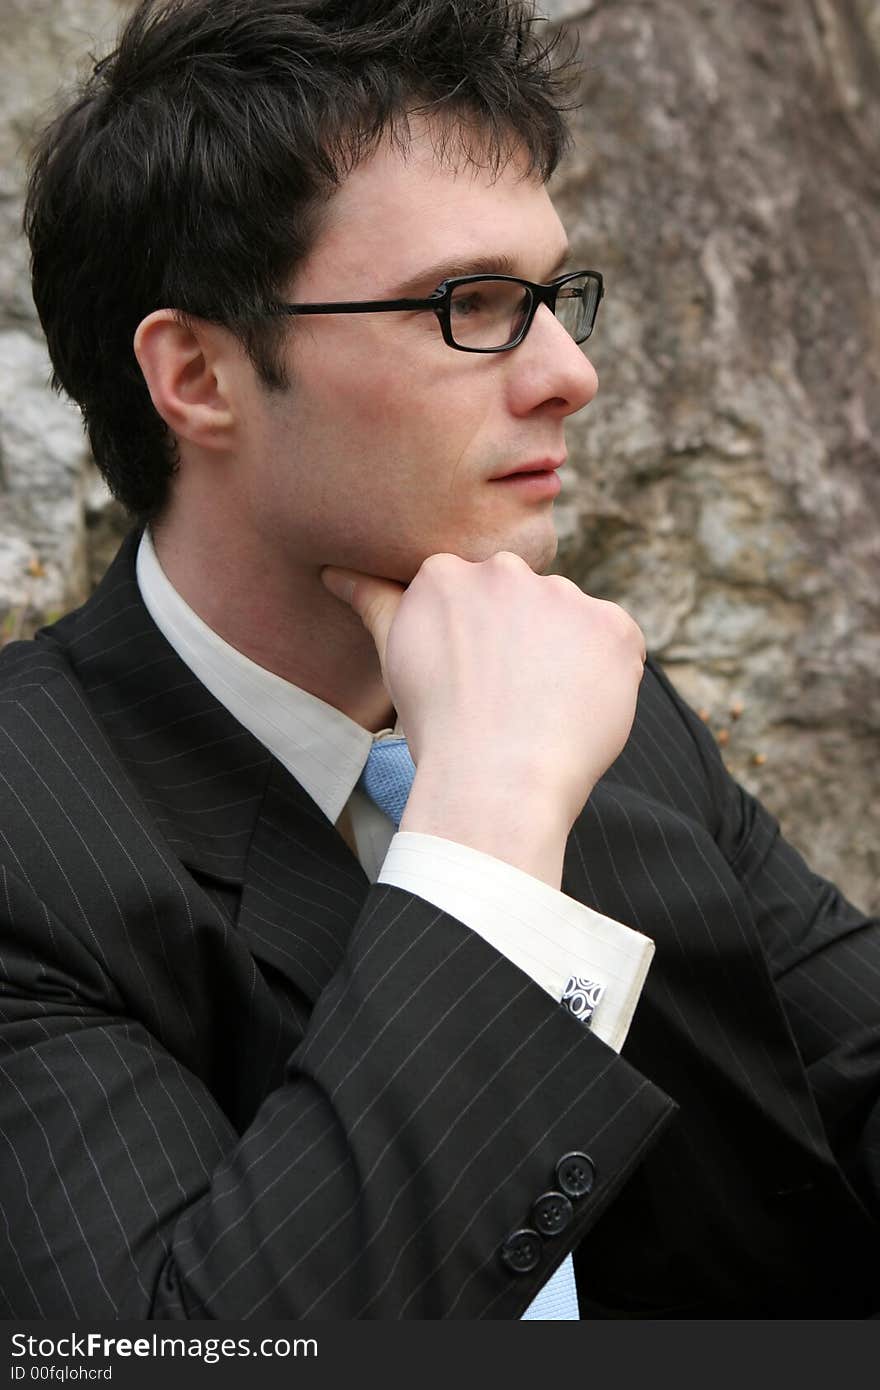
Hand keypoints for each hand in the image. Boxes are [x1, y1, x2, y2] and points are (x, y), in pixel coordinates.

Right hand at [321, 552, 644, 884]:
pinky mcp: (613, 626)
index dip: (480, 645)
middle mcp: (504, 571)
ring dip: (565, 656)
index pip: (475, 597)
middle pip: (523, 601)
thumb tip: (334, 571)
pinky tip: (578, 710)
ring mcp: (564, 596)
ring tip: (542, 711)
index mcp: (445, 573)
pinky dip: (608, 674)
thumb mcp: (395, 658)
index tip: (474, 682)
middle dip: (522, 642)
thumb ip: (373, 602)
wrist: (494, 785)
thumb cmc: (437, 730)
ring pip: (571, 621)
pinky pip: (618, 643)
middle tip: (508, 700)